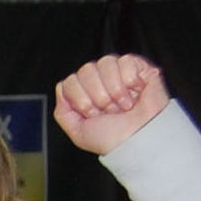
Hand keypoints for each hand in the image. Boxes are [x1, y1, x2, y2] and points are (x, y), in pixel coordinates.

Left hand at [54, 54, 169, 156]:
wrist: (139, 140)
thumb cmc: (113, 138)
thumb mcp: (78, 132)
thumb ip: (62, 112)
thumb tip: (61, 87)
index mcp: (85, 93)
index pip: (70, 81)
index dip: (81, 100)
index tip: (93, 115)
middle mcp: (100, 80)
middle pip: (85, 70)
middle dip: (97, 96)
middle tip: (109, 110)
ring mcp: (119, 72)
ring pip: (105, 63)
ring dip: (114, 89)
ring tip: (123, 104)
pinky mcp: (140, 67)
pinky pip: (126, 61)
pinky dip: (130, 80)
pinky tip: (136, 92)